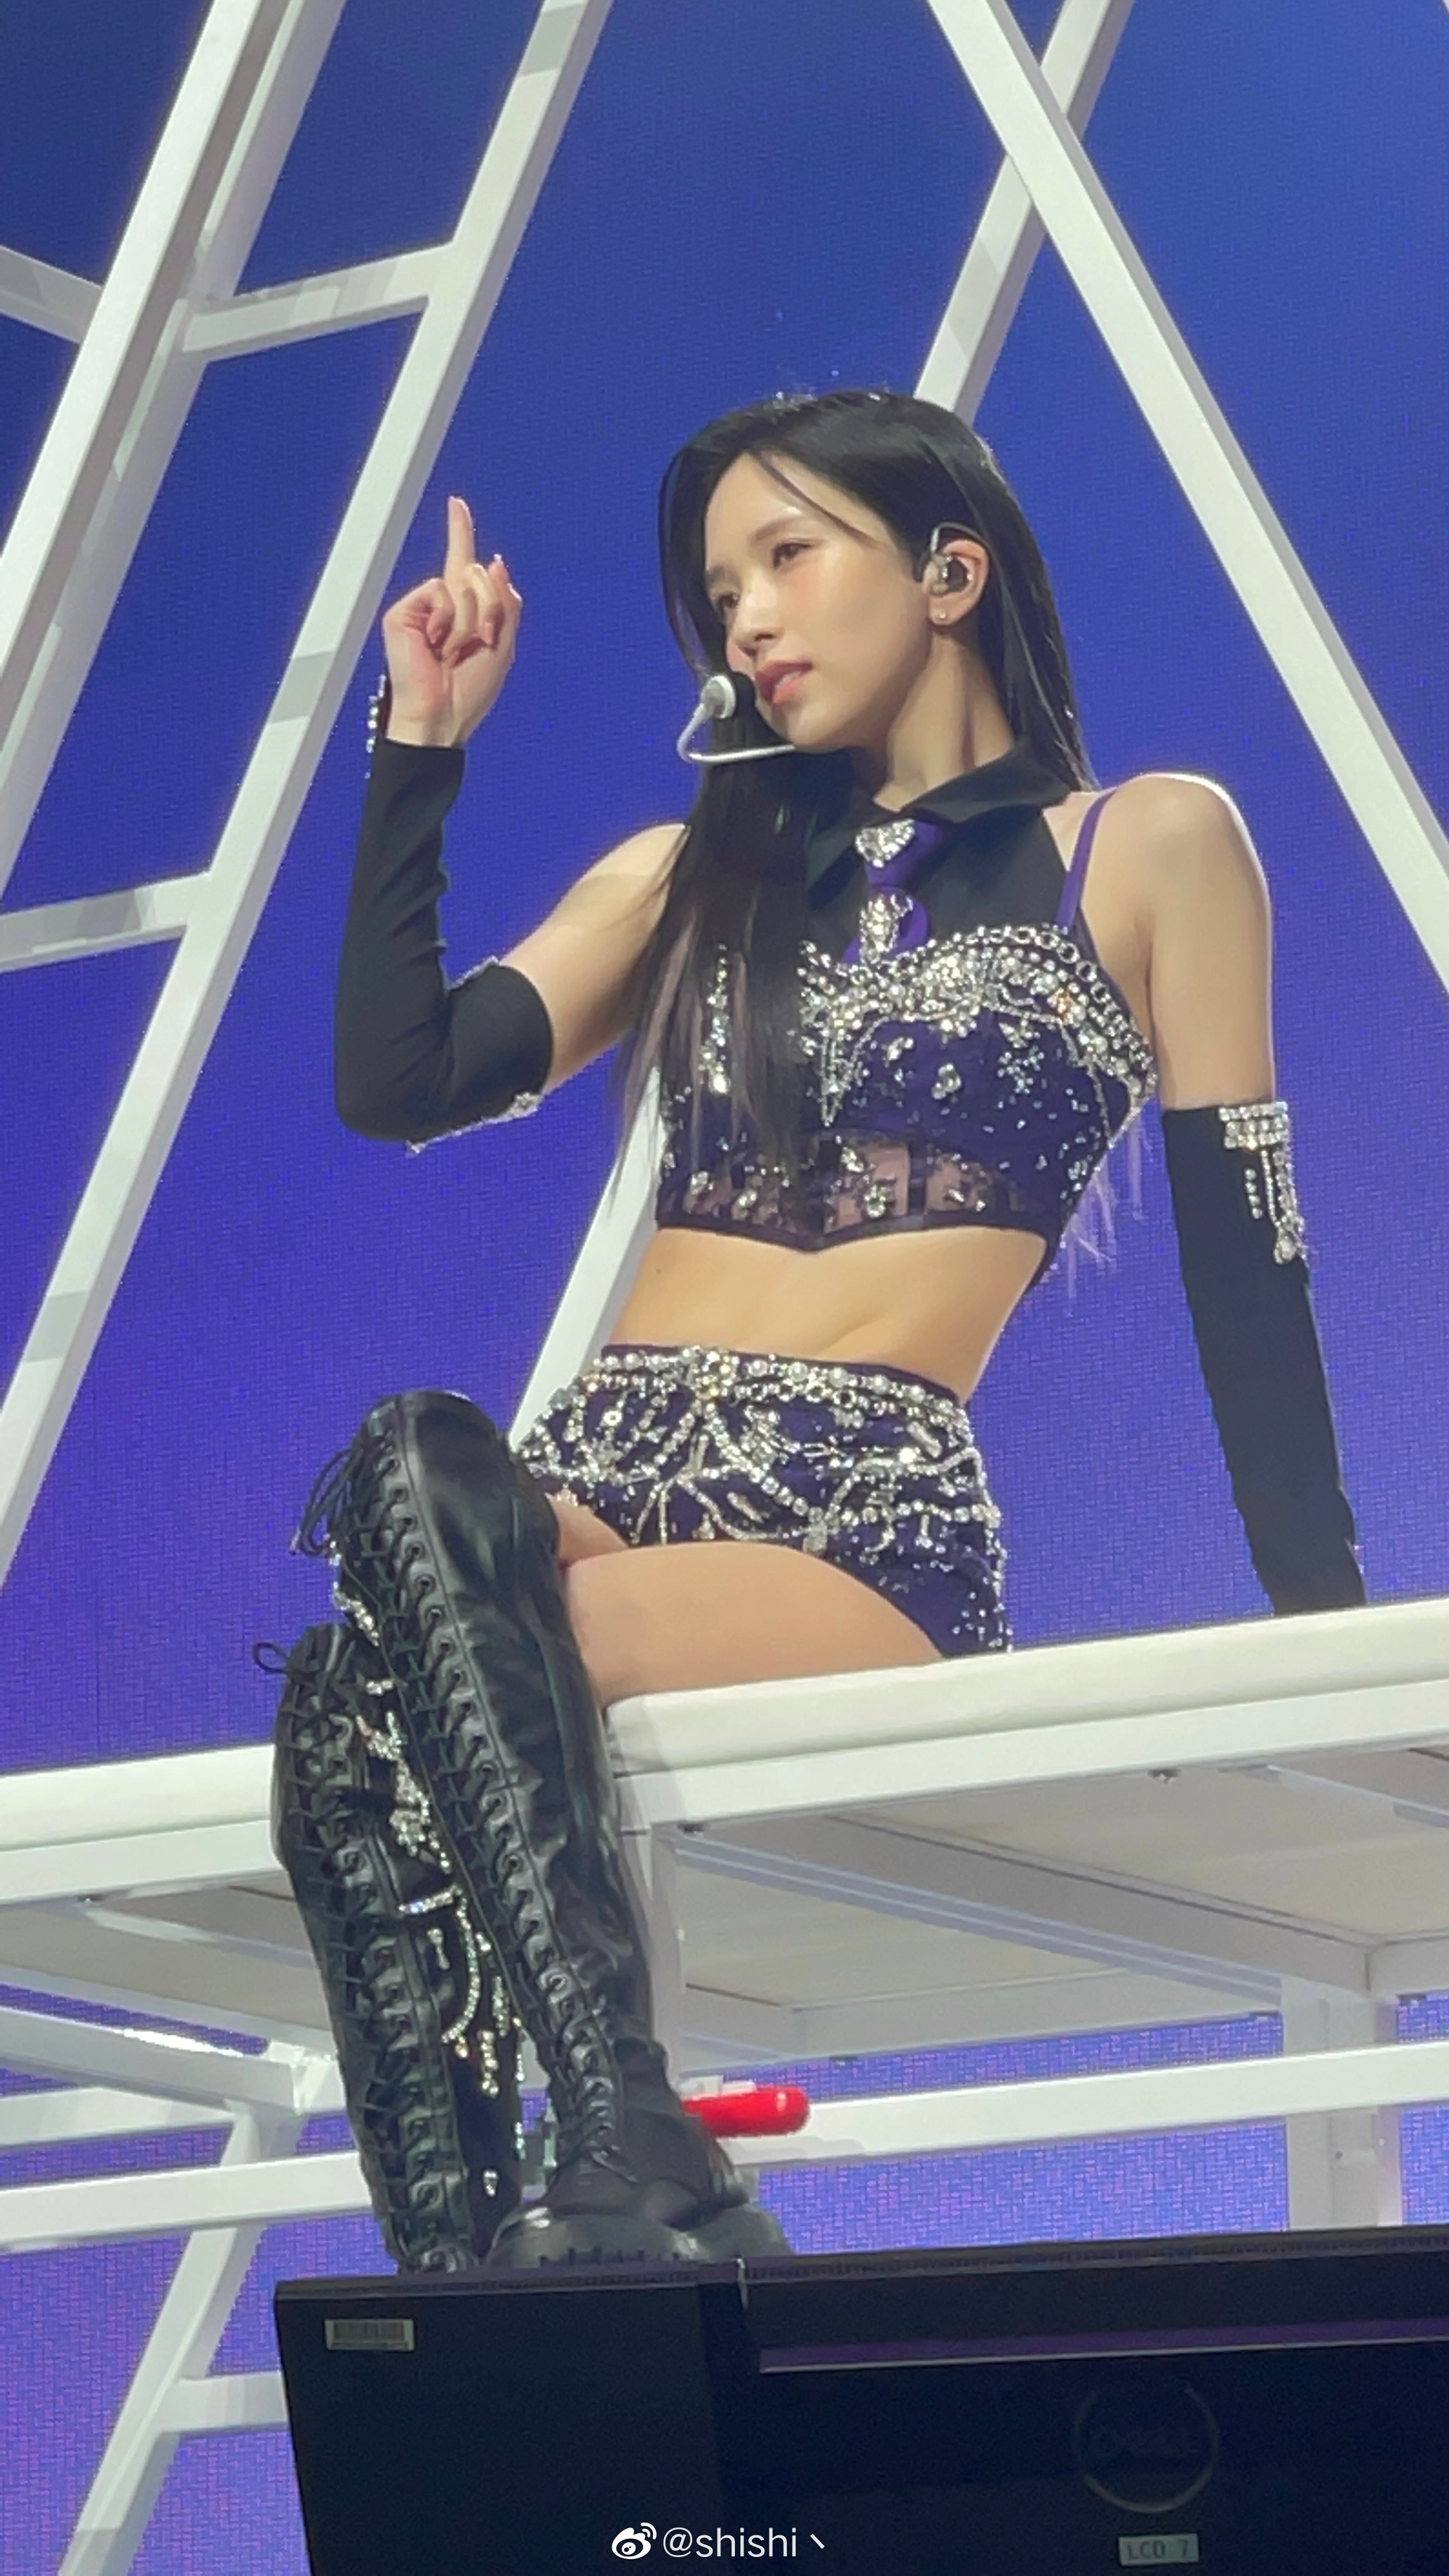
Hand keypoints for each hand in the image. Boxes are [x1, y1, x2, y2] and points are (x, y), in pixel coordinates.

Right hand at [380, 496, 522, 747]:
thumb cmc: (469, 691)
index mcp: (465, 610)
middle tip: (480, 641)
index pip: (463, 563)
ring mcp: (422, 607)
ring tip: (453, 652)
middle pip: (479, 573)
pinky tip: (434, 645)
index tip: (456, 504)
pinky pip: (438, 590)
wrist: (442, 715)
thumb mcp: (504, 644)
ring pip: (462, 583)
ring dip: (469, 621)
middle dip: (490, 608)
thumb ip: (505, 601)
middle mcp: (442, 604)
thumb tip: (495, 562)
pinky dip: (445, 620)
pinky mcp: (403, 612)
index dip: (460, 532)